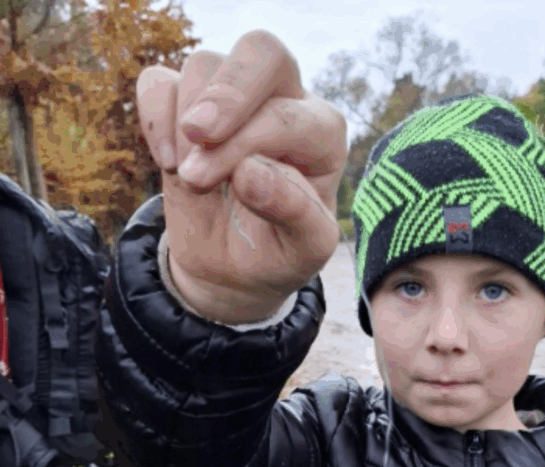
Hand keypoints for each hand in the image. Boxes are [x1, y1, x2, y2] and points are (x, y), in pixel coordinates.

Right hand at [135, 31, 346, 321]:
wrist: (235, 267)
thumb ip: (294, 213)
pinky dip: (154, 115)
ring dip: (184, 122)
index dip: (246, 142)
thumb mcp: (303, 251)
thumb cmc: (278, 253)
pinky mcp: (187, 104)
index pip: (286, 114)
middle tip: (198, 136)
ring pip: (205, 64)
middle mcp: (285, 101)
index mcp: (322, 133)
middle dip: (226, 93)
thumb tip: (249, 173)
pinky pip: (159, 80)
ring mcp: (234, 99)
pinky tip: (167, 162)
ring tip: (188, 176)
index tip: (214, 181)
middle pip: (262, 52)